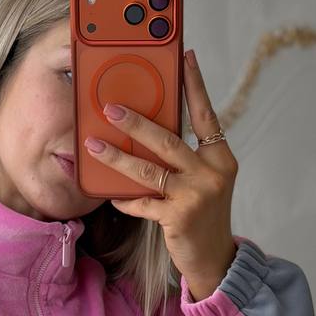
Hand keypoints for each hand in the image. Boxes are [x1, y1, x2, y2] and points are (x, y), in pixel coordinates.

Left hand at [83, 48, 238, 300]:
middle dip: (136, 122)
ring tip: (94, 146)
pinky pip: (143, 203)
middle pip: (168, 139)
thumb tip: (151, 133)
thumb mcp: (204, 182)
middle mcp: (212, 173)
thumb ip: (185, 159)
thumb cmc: (204, 217)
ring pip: (149, 170)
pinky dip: (126, 199)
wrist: (215, 259)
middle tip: (110, 107)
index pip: (205, 115)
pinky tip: (112, 195)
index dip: (194, 85)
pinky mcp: (179, 218)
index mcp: (221, 158)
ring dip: (118, 157)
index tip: (185, 57)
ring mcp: (196, 195)